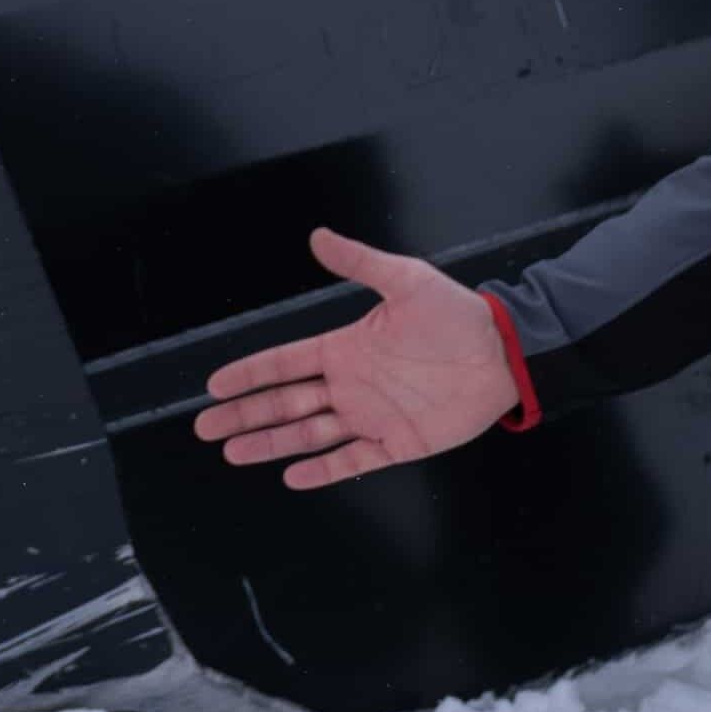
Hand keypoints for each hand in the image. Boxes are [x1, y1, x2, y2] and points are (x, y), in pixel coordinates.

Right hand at [193, 229, 513, 490]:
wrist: (503, 355)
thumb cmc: (457, 315)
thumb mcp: (406, 280)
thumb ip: (359, 262)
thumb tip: (317, 235)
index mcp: (345, 348)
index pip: (285, 364)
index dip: (249, 373)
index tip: (215, 385)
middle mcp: (350, 385)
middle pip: (284, 403)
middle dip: (244, 415)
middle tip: (207, 428)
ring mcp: (370, 416)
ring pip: (308, 434)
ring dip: (270, 443)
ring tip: (234, 452)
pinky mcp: (396, 443)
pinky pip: (352, 461)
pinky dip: (322, 470)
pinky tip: (292, 476)